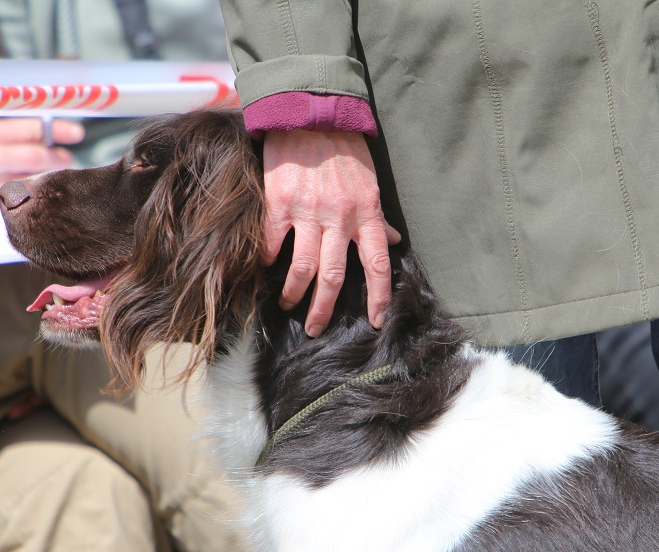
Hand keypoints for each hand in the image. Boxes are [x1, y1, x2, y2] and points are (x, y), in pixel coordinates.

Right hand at [0, 118, 84, 214]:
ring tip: (54, 174)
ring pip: (30, 182)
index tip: (76, 133)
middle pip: (34, 159)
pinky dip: (35, 196)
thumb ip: (15, 132)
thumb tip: (52, 133)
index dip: (57, 131)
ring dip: (48, 179)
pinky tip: (40, 192)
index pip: (29, 130)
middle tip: (67, 158)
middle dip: (57, 158)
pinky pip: (21, 201)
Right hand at [263, 130, 400, 336]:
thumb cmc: (344, 149)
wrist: (310, 114)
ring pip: (302, 268)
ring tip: (289, 306)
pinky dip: (267, 261)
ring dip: (295, 294)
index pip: (378, 265)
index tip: (376, 322)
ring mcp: (308, 212)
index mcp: (367, 213)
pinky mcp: (279, 203)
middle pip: (334, 277)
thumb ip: (378, 217)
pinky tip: (265, 270)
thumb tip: (393, 242)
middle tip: (315, 330)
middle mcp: (340, 217)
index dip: (379, 298)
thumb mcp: (371, 182)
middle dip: (324, 309)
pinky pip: (272, 244)